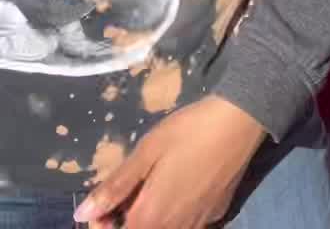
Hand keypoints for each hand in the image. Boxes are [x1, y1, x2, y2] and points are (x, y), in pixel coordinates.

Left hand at [75, 98, 266, 228]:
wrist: (239, 122)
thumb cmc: (187, 132)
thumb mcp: (146, 151)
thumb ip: (114, 186)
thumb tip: (81, 213)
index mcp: (151, 218)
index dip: (102, 225)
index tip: (103, 203)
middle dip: (126, 221)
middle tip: (125, 193)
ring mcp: (198, 225)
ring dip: (150, 219)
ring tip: (150, 190)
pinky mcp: (216, 215)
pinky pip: (188, 225)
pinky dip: (174, 216)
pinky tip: (180, 188)